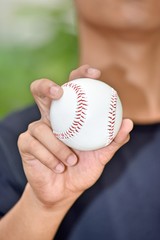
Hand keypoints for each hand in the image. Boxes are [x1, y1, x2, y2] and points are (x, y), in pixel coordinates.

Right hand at [18, 65, 132, 207]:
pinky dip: (50, 158)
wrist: (63, 191)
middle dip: (45, 86)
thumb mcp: (101, 156)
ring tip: (71, 161)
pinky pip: (34, 145)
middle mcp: (50, 118)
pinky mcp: (25, 143)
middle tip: (59, 92)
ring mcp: (34, 129)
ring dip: (58, 147)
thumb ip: (113, 141)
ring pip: (40, 127)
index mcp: (68, 116)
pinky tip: (58, 168)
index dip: (80, 75)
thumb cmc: (82, 169)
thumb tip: (128, 123)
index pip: (72, 88)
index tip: (95, 74)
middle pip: (39, 90)